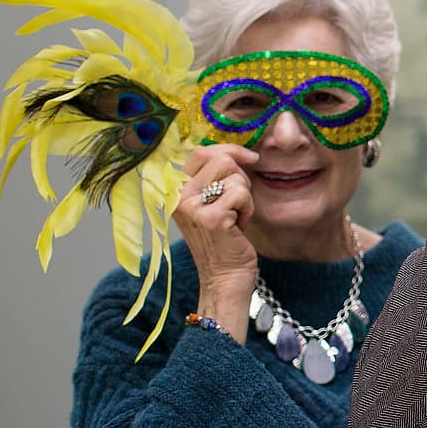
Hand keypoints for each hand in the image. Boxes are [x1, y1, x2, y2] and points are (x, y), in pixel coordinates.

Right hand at [174, 144, 259, 339]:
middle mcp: (178, 196)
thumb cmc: (225, 238)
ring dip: (245, 196)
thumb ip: (215, 177)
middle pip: (221, 159)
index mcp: (176, 190)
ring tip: (235, 217)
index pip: (201, 153)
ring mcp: (192, 206)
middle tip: (236, 204)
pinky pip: (241, 193)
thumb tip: (237, 152)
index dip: (229, 150)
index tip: (250, 158)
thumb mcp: (213, 202)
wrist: (225, 277)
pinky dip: (248, 209)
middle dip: (240, 178)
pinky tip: (238, 227)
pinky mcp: (211, 217)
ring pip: (233, 174)